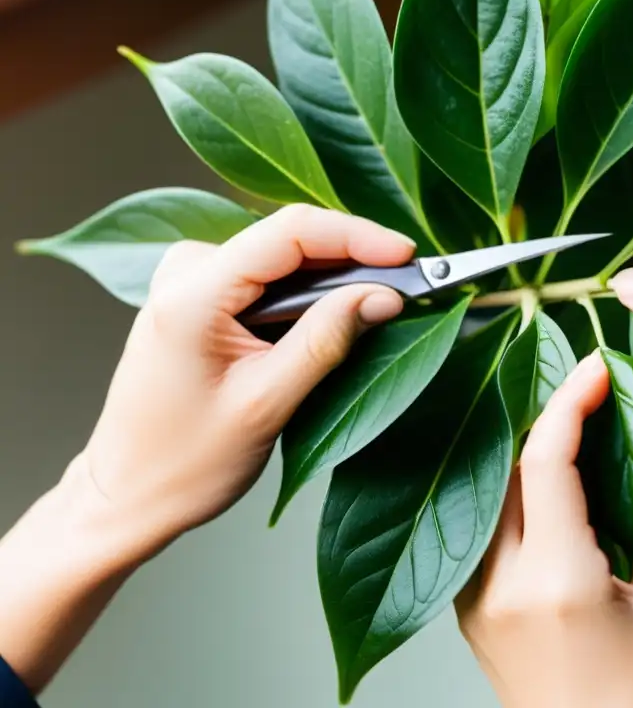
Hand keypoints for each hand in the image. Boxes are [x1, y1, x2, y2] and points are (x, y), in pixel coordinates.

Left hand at [76, 204, 415, 560]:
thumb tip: (383, 296)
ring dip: (332, 280)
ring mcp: (189, 282)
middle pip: (289, 239)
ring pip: (282, 258)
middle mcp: (185, 273)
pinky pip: (266, 278)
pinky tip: (334, 319)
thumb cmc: (183, 464)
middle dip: (353, 260)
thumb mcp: (267, 404)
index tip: (408, 255)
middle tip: (407, 288)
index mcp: (192, 294)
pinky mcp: (198, 299)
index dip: (357, 236)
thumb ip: (326, 341)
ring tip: (376, 309)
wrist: (128, 495)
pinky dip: (307, 295)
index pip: (290, 233)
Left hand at [456, 353, 632, 707]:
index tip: (599, 367)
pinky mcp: (462, 602)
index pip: (546, 460)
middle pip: (508, 463)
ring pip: (488, 486)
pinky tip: (544, 476)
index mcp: (556, 579)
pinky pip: (481, 521)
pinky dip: (512, 485)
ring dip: (526, 445)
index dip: (571, 400)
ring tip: (571, 420)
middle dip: (547, 414)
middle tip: (590, 389)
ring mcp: (470, 592)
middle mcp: (499, 580)